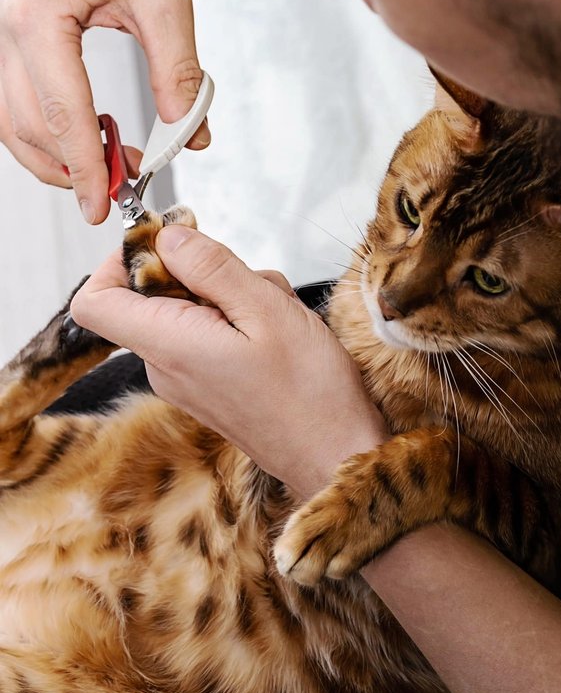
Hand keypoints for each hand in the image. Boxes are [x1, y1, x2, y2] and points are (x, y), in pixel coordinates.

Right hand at [0, 0, 208, 223]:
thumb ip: (178, 71)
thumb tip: (190, 136)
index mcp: (39, 15)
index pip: (61, 114)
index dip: (84, 168)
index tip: (103, 207)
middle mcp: (10, 24)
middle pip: (27, 125)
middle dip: (72, 168)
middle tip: (121, 188)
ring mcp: (7, 29)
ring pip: (14, 120)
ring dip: (56, 156)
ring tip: (109, 166)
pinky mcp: (20, 35)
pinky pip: (20, 99)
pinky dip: (50, 130)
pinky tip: (90, 136)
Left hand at [71, 225, 386, 495]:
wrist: (335, 454)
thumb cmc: (310, 393)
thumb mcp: (266, 311)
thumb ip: (211, 269)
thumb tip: (168, 238)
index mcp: (170, 346)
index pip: (93, 300)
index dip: (118, 261)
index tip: (167, 244)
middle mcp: (166, 365)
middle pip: (150, 294)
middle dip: (200, 273)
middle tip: (249, 283)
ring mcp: (185, 377)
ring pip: (188, 308)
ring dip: (230, 295)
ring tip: (275, 312)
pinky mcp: (206, 383)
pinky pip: (208, 331)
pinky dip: (239, 318)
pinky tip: (277, 331)